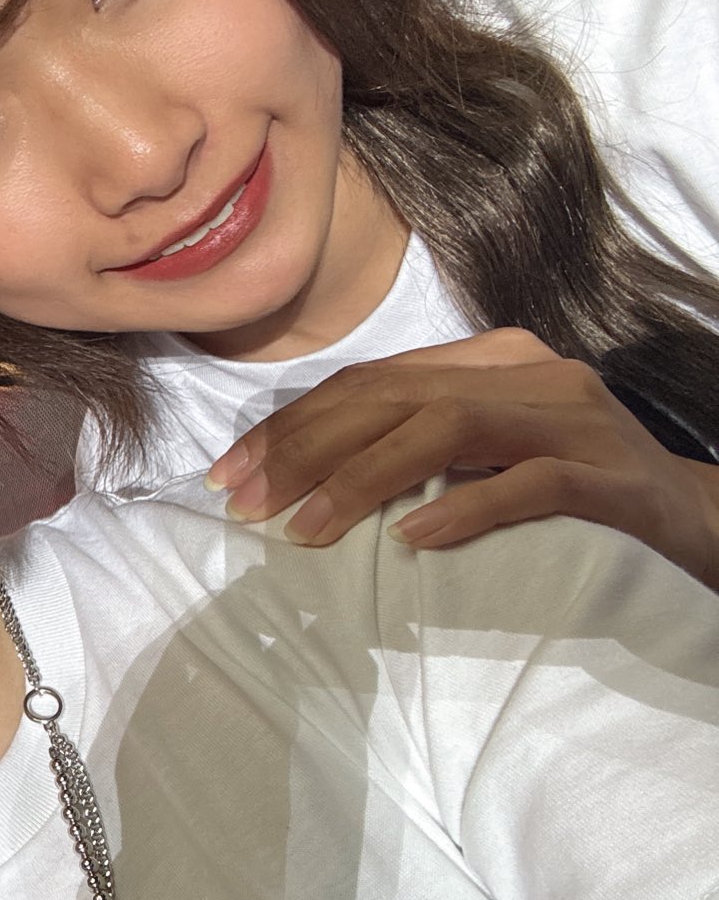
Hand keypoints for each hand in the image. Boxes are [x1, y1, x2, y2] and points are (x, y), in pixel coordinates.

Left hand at [208, 329, 718, 587]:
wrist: (701, 522)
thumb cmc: (572, 493)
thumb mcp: (484, 455)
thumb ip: (413, 444)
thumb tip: (298, 476)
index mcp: (490, 359)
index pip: (368, 380)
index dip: (291, 425)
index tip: (228, 473)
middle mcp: (530, 372)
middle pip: (393, 398)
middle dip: (306, 450)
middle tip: (247, 505)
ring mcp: (575, 420)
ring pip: (448, 430)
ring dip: (363, 480)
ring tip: (306, 530)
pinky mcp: (613, 477)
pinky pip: (529, 484)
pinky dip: (465, 508)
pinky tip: (412, 540)